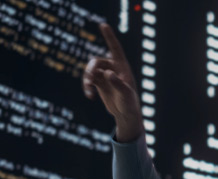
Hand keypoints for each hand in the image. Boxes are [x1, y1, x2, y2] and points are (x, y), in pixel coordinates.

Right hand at [82, 23, 143, 141]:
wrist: (126, 114)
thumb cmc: (130, 103)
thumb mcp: (125, 94)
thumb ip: (117, 83)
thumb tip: (108, 73)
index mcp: (123, 67)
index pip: (115, 49)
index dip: (109, 37)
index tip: (103, 25)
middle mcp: (113, 68)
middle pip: (97, 61)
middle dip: (91, 69)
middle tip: (90, 79)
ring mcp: (105, 76)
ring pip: (91, 70)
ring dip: (87, 78)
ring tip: (89, 89)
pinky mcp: (100, 83)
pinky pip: (89, 80)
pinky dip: (87, 86)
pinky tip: (89, 96)